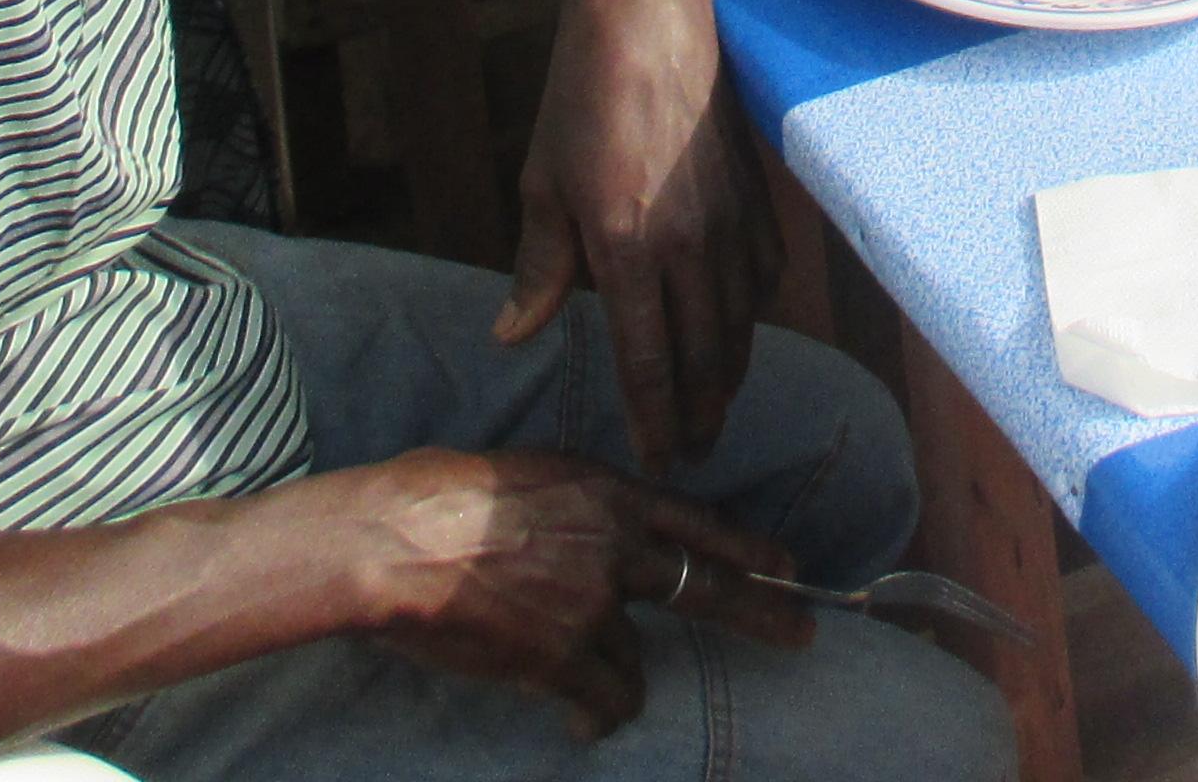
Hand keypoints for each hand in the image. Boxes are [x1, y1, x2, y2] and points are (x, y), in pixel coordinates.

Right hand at [321, 449, 806, 736]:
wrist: (394, 544)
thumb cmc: (438, 497)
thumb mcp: (528, 475)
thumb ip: (576, 509)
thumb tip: (589, 534)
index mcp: (607, 492)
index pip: (699, 522)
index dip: (749, 547)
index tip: (789, 566)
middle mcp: (615, 546)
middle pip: (711, 587)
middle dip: (764, 614)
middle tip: (803, 635)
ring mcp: (593, 605)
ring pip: (636, 659)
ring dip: (617, 673)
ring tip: (585, 680)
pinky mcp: (561, 658)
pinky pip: (605, 699)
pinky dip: (596, 715)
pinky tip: (580, 722)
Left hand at [502, 0, 767, 468]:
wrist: (649, 12)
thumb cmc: (582, 95)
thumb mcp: (543, 182)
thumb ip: (538, 268)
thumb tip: (513, 336)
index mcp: (626, 248)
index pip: (647, 362)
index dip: (654, 421)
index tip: (656, 461)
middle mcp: (689, 245)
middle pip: (706, 358)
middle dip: (700, 416)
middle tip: (693, 455)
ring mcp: (732, 220)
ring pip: (743, 324)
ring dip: (731, 376)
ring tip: (717, 410)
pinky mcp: (757, 194)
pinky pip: (765, 276)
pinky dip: (755, 315)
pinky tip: (743, 331)